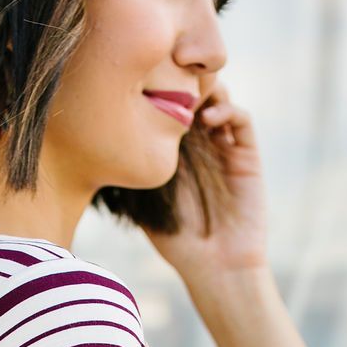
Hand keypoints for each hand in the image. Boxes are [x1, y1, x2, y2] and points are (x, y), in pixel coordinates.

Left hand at [140, 81, 269, 286]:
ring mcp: (226, 147)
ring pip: (220, 100)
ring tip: (188, 96)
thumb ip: (132, 177)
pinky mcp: (247, 156)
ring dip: (206, 90)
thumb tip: (99, 150)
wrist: (217, 266)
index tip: (140, 85)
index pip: (168, 108)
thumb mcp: (144, 206)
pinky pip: (241, 120)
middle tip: (167, 80)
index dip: (158, 92)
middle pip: (194, 95)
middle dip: (182, 82)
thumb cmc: (178, 241)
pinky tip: (208, 119)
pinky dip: (227, 110)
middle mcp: (202, 144)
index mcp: (176, 151)